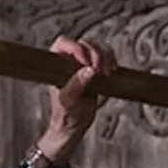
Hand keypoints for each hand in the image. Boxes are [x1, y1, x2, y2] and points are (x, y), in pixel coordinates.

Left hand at [36, 36, 116, 163]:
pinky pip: (107, 56)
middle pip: (85, 43)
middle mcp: (68, 59)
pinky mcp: (96, 68)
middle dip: (95, 54)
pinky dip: (111, 60)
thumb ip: (77, 84)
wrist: (74, 124)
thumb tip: (89, 71)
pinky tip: (112, 71)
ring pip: (97, 47)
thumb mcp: (69, 100)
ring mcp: (83, 63)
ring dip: (105, 57)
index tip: (85, 63)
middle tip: (98, 71)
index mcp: (55, 63)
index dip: (76, 49)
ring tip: (106, 74)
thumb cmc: (65, 113)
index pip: (64, 43)